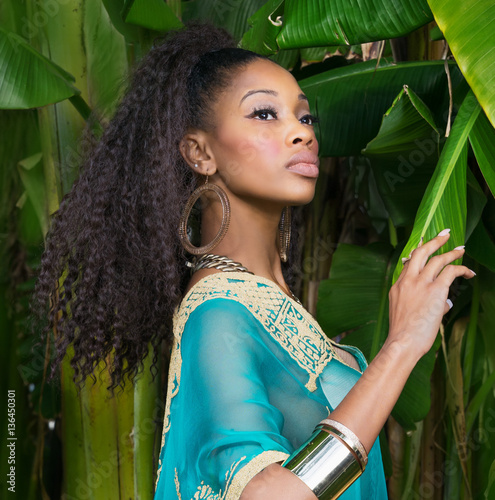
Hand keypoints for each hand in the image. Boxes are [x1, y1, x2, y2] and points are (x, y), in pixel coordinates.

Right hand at [387, 229, 474, 359]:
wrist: (402, 341)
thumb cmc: (404, 334)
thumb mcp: (405, 314)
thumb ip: (422, 304)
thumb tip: (443, 303)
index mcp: (398, 286)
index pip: (409, 264)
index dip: (419, 254)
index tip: (425, 246)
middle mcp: (408, 280)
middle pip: (420, 252)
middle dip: (434, 241)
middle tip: (444, 234)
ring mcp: (420, 283)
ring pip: (438, 259)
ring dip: (451, 252)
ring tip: (460, 250)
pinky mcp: (435, 290)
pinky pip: (451, 272)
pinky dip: (462, 269)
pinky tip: (469, 272)